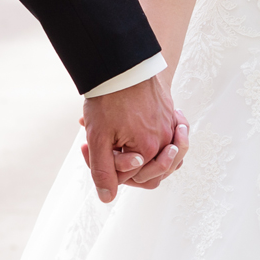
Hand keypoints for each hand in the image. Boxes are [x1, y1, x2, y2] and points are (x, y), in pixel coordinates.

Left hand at [79, 73, 182, 203]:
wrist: (121, 62)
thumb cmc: (109, 98)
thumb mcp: (98, 137)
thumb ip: (103, 170)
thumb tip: (107, 197)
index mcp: (149, 150)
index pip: (129, 176)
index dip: (106, 168)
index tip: (86, 148)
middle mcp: (166, 139)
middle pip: (150, 170)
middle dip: (124, 163)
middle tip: (104, 146)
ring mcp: (171, 125)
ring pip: (165, 156)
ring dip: (147, 157)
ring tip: (124, 149)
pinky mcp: (171, 112)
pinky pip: (173, 136)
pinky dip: (160, 140)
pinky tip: (144, 135)